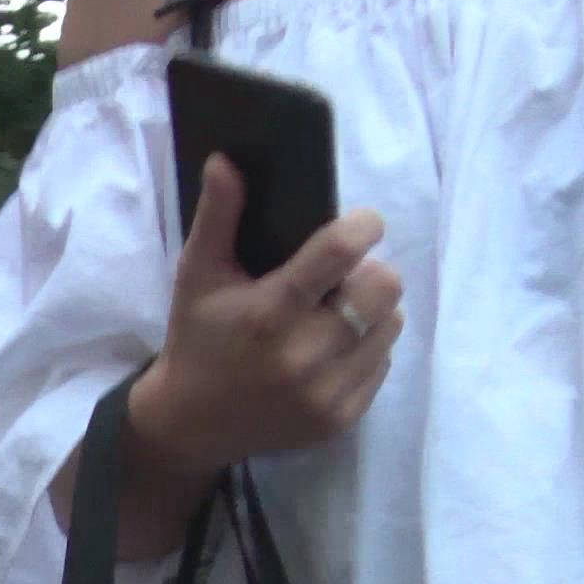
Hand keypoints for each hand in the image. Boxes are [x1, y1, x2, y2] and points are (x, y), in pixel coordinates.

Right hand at [129, 155, 403, 486]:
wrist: (192, 425)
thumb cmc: (198, 338)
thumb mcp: (198, 274)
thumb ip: (217, 215)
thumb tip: (226, 158)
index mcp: (269, 312)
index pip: (342, 251)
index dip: (363, 226)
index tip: (360, 224)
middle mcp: (302, 356)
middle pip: (385, 286)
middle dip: (370, 272)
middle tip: (343, 277)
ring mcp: (326, 392)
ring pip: (391, 323)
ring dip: (372, 311)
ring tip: (336, 313)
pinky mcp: (342, 419)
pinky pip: (384, 362)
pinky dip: (365, 349)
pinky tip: (331, 350)